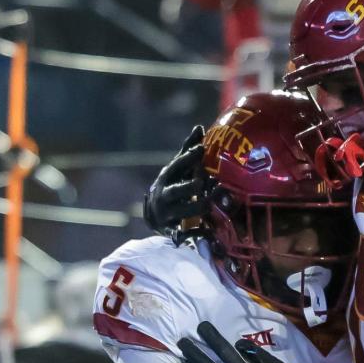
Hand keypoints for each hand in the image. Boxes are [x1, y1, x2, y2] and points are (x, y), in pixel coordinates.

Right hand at [143, 126, 206, 243]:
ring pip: (179, 212)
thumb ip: (188, 151)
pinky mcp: (171, 231)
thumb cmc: (173, 186)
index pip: (177, 166)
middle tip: (201, 183)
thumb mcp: (178, 170)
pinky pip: (181, 234)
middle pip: (175, 191)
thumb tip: (200, 127)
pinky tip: (203, 235)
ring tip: (207, 205)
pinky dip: (190, 235)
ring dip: (193, 209)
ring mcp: (167, 214)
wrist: (155, 214)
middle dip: (187, 187)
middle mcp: (164, 195)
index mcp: (167, 178)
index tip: (201, 149)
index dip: (188, 158)